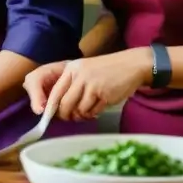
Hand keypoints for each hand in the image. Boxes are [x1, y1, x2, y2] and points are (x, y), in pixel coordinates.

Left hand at [30, 49, 151, 121]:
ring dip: (82, 115)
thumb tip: (59, 106)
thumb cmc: (106, 70)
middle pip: (65, 103)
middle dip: (66, 115)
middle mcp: (79, 76)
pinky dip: (93, 114)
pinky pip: (93, 111)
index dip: (51, 106)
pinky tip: (97, 109)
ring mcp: (92, 85)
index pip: (55, 92)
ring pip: (79, 109)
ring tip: (87, 112)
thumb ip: (72, 84)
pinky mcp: (104, 95)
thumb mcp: (84, 70)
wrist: (131, 65)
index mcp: (71, 69)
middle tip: (71, 118)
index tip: (51, 115)